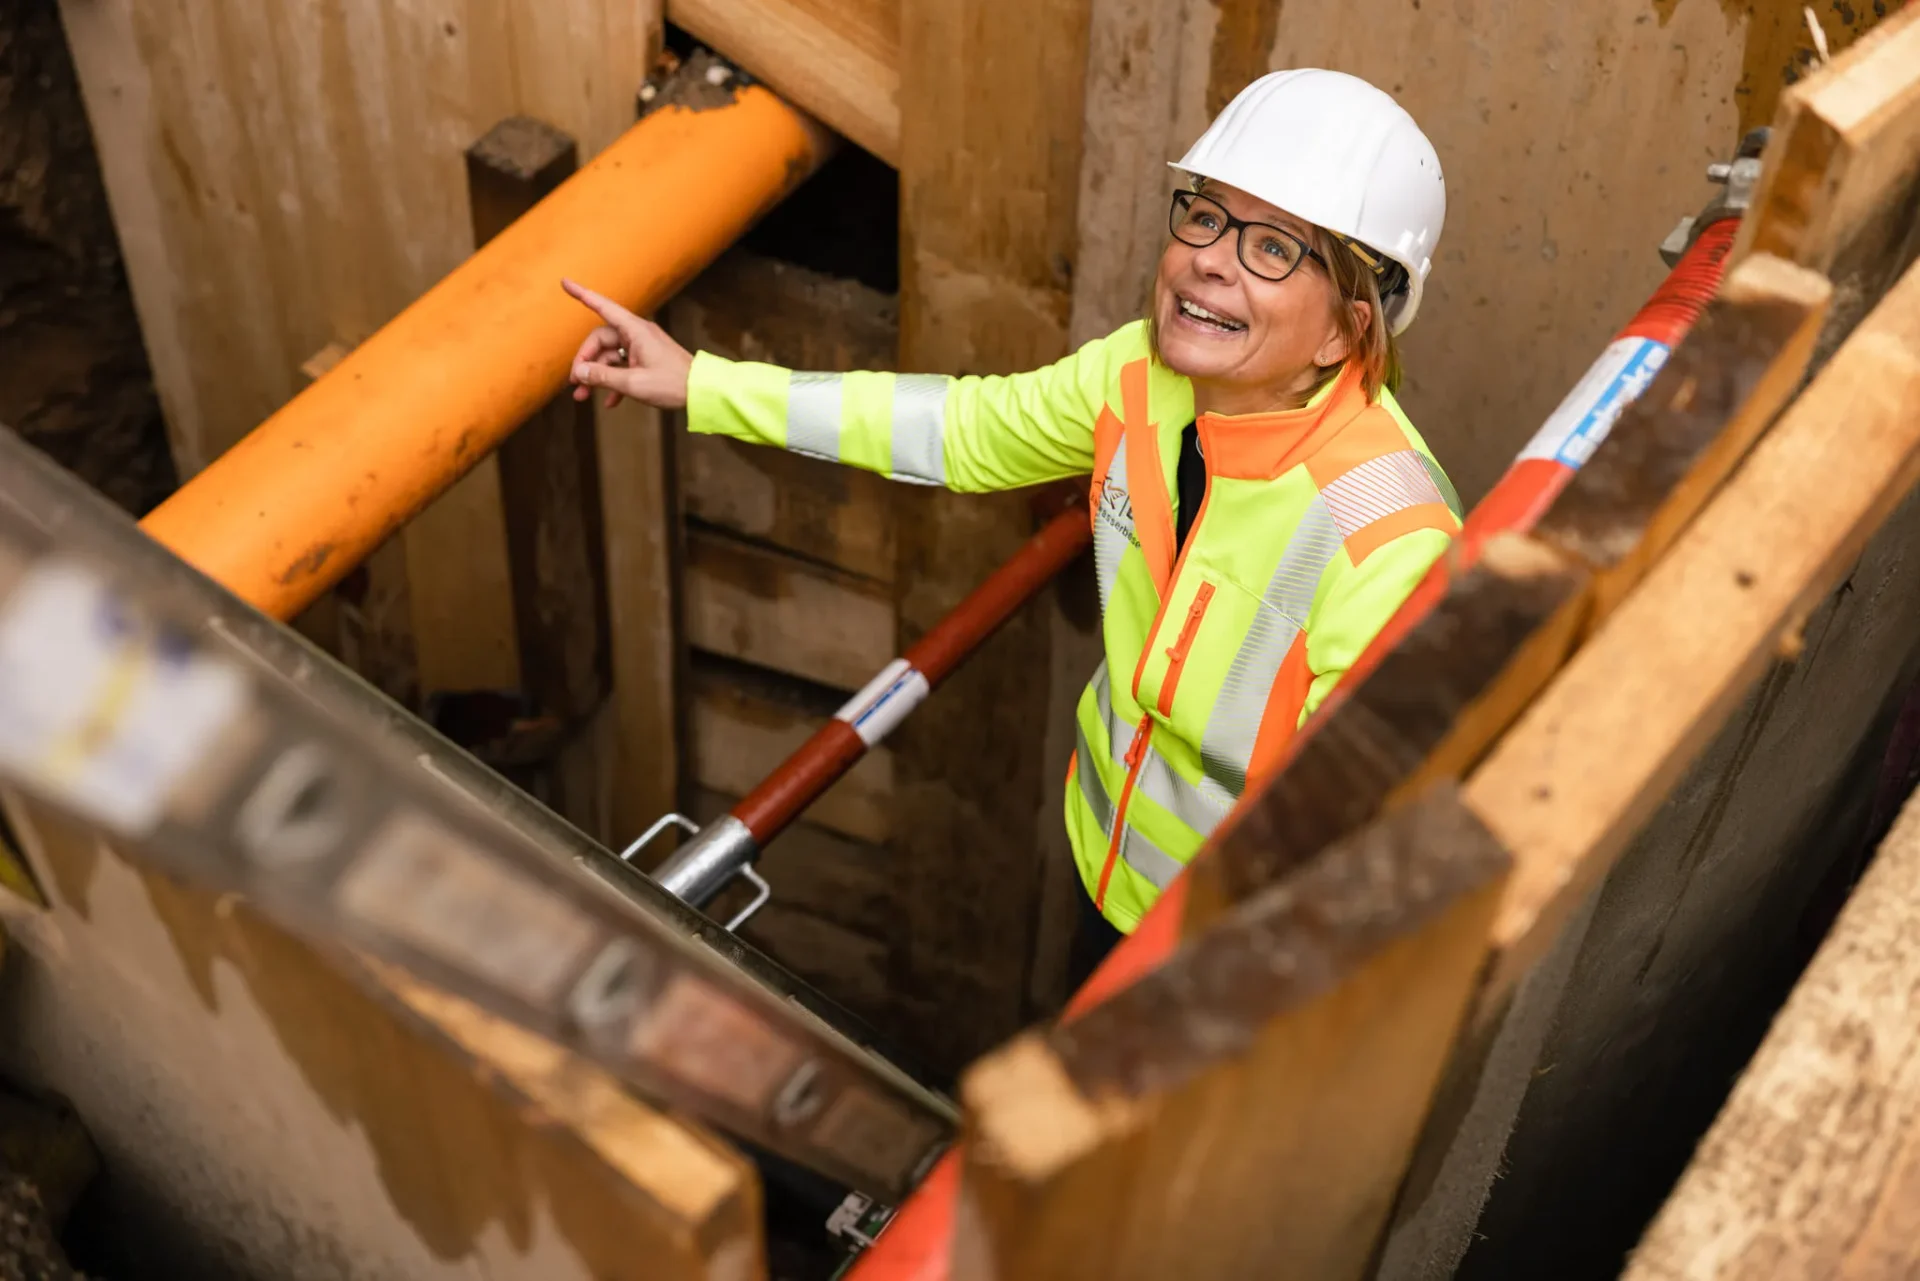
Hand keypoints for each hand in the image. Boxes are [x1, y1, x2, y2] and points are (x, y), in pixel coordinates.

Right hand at [561, 278, 694, 409]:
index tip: (564, 282)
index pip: (602, 307)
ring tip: (583, 397)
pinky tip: (610, 403)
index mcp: (635, 330)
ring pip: (609, 357)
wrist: (703, 393)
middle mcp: (637, 335)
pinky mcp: (647, 362)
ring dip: (596, 377)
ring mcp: (642, 348)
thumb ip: (603, 377)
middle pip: (600, 340)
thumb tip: (579, 372)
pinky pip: (623, 368)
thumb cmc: (673, 384)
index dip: (582, 294)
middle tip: (575, 384)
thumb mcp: (633, 383)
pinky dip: (614, 383)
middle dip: (585, 362)